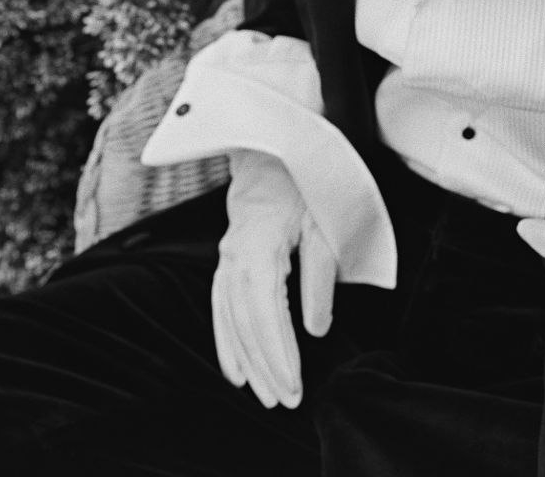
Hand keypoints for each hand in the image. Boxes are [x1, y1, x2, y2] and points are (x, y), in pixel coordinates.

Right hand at [211, 149, 336, 407]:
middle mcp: (234, 256)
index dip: (278, 354)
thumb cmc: (307, 179)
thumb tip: (315, 329)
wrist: (275, 142)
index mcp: (259, 248)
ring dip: (245, 360)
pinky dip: (226, 339)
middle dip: (264, 367)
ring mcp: (226, 256)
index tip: (294, 384)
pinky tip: (235, 367)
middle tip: (284, 401)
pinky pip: (220, 306)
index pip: (266, 315)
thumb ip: (320, 277)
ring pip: (229, 319)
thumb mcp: (323, 222)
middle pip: (244, 324)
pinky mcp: (227, 257)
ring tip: (261, 394)